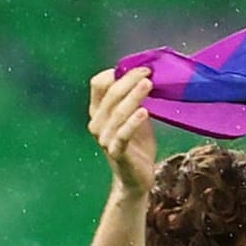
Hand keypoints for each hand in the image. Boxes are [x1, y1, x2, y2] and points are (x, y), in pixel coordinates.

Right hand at [88, 67, 157, 198]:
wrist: (137, 179)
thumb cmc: (137, 146)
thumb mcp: (136, 118)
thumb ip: (136, 100)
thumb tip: (147, 76)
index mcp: (98, 112)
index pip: (98, 84)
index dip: (116, 73)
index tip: (139, 67)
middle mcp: (97, 123)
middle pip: (109, 95)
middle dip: (128, 81)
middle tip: (147, 72)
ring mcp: (104, 139)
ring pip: (117, 113)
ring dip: (133, 97)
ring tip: (148, 85)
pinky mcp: (116, 153)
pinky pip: (123, 134)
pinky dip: (133, 122)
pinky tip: (145, 112)